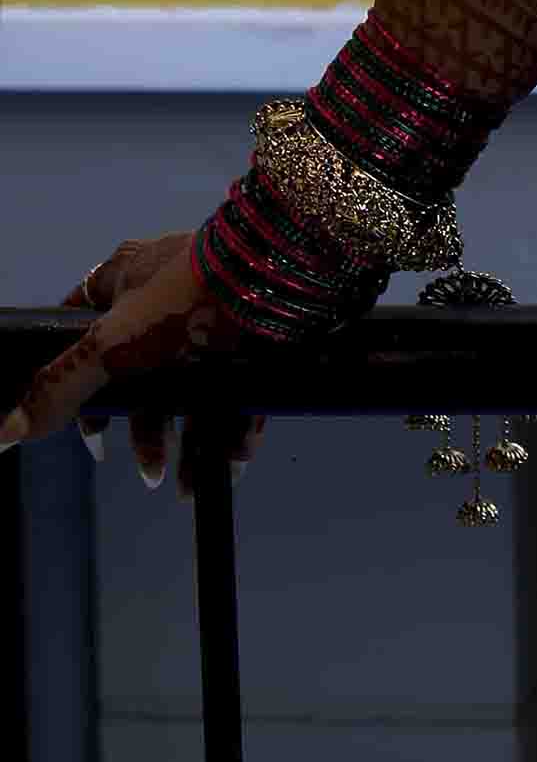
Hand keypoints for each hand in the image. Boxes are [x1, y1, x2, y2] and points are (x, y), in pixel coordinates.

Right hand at [0, 233, 266, 494]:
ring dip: (189, 443)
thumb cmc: (186, 299)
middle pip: (142, 376)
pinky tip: (230, 463)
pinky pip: (238, 391)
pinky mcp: (255, 337)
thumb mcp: (108, 349)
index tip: (92, 436)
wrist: (282, 277)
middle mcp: (168, 296)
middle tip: (150, 471)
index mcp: (124, 279)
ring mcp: (214, 316)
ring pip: (192, 390)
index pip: (83, 333)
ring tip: (189, 484)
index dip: (80, 388)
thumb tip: (5, 432)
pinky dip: (231, 429)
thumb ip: (57, 390)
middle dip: (145, 430)